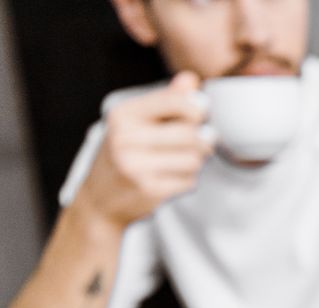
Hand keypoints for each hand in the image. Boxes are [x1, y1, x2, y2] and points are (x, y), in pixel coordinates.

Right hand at [74, 72, 213, 228]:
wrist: (99, 199)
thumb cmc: (123, 154)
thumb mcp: (136, 122)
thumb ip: (166, 100)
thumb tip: (192, 79)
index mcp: (123, 114)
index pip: (176, 101)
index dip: (197, 109)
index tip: (199, 116)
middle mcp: (126, 137)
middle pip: (191, 133)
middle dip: (202, 140)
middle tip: (198, 143)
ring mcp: (136, 165)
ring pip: (194, 159)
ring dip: (195, 162)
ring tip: (179, 162)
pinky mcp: (149, 189)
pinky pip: (189, 181)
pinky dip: (187, 180)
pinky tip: (170, 179)